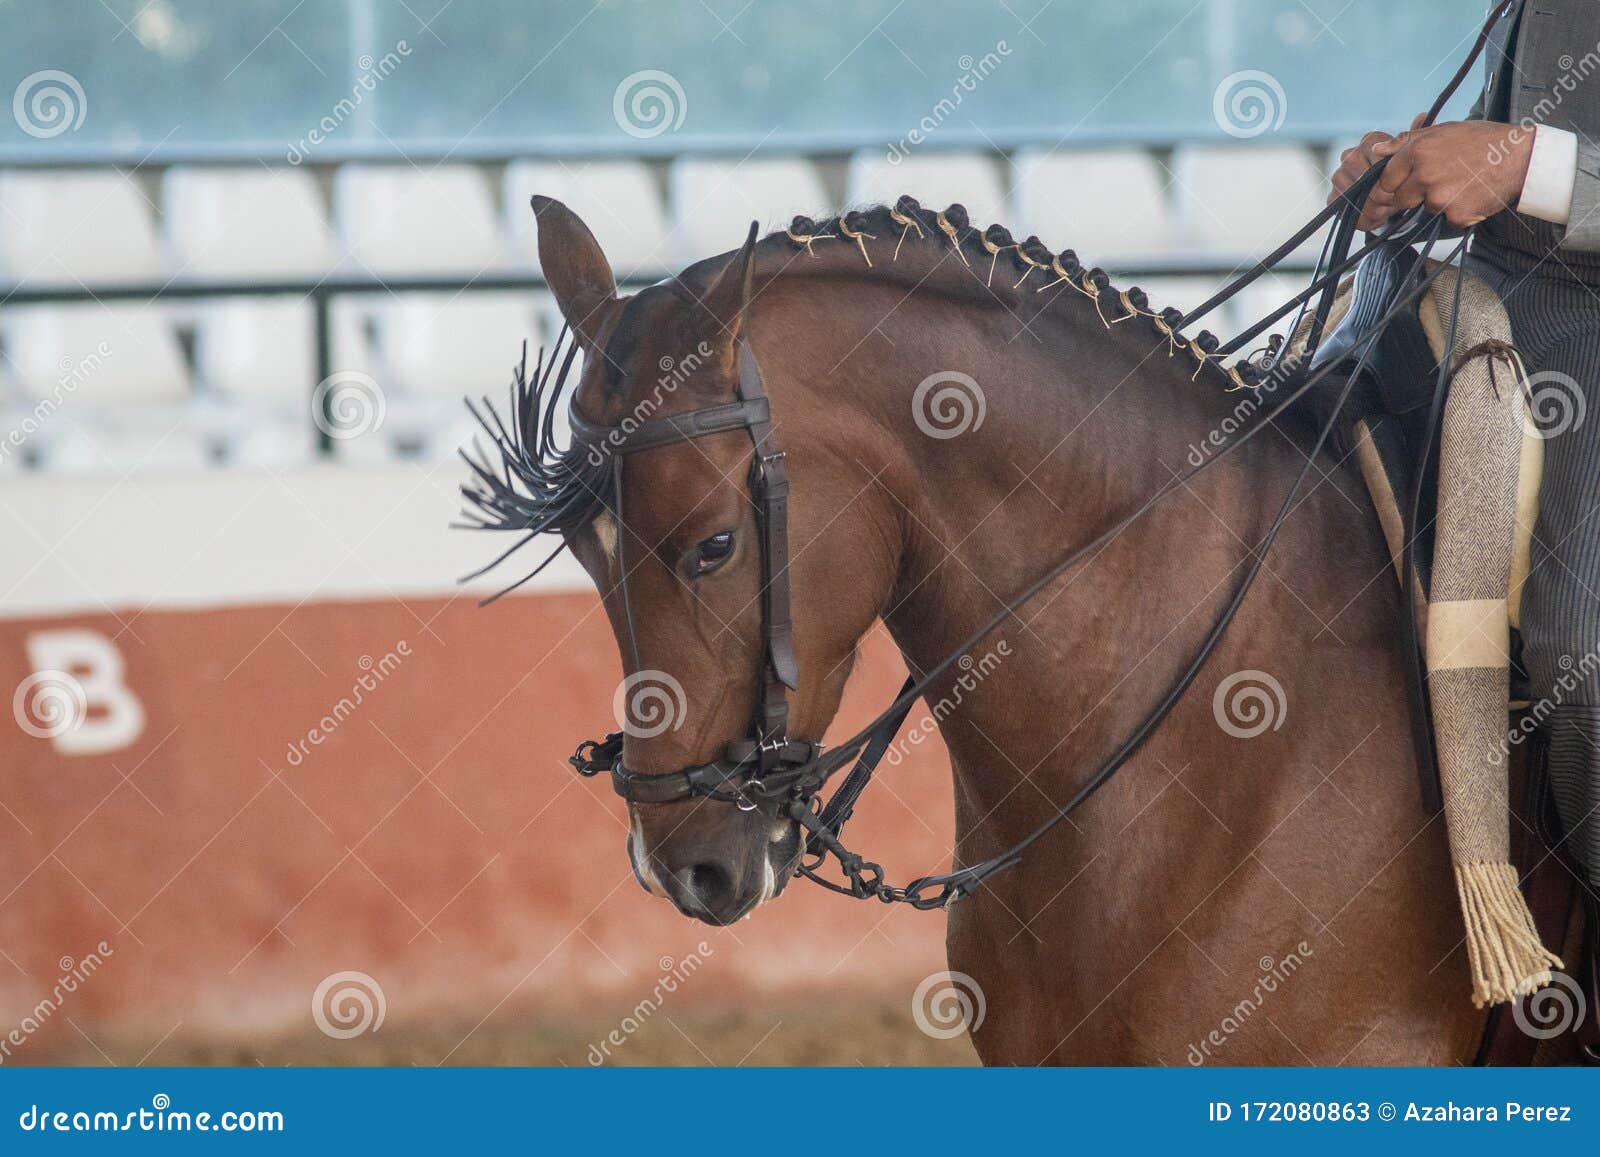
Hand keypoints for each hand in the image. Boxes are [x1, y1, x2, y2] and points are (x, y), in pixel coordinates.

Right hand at [1329, 114, 1425, 230]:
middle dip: (1385, 195)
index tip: (1403, 184)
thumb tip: (1422, 116)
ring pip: (1360, 197)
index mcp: (1369, 141)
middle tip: (1396, 201)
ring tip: (1387, 208)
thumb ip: (1414, 139)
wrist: (1382, 197)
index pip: (1381, 160)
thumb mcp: (1411, 155)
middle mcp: (1349, 156)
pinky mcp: (1332, 198)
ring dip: (1377, 208)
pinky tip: (1376, 215)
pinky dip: (1365, 218)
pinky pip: (1350, 211)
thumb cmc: (1398, 174)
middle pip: (1369, 180)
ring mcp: (1338, 176)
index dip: (1394, 177)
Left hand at [1368, 120, 1533, 228]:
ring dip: (1436, 201)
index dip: (1393, 184)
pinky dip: (1455, 211)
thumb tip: (1377, 150)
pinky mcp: (1455, 214)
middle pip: (1400, 199)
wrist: (1521, 157)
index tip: (1403, 184)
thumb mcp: (1443, 130)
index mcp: (1418, 151)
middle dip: (1413, 194)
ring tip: (1461, 182)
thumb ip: (1406, 141)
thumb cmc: (1482, 141)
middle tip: (1440, 180)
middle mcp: (1425, 175)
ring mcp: (1439, 197)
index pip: (1386, 180)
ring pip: (1423, 208)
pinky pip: (1445, 218)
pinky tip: (1471, 194)